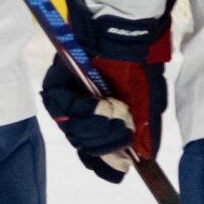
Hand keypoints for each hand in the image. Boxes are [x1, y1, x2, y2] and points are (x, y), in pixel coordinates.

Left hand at [38, 0, 172, 182]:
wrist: (130, 37)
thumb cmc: (139, 68)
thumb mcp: (149, 104)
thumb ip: (144, 133)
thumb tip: (142, 159)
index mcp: (102, 121)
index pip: (94, 156)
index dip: (105, 166)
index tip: (121, 167)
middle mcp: (82, 115)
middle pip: (82, 146)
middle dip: (105, 144)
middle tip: (124, 130)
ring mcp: (67, 101)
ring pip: (71, 130)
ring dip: (96, 128)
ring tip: (116, 113)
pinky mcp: (55, 84)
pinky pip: (61, 107)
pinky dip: (83, 109)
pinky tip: (101, 103)